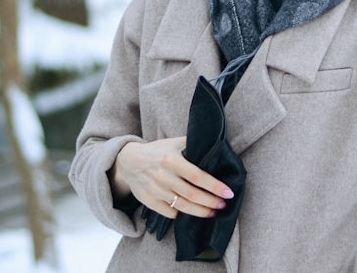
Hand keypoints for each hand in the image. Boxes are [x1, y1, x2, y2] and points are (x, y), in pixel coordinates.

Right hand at [111, 137, 234, 219]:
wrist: (128, 162)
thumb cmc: (156, 151)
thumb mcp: (172, 143)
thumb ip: (191, 143)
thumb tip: (215, 143)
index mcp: (171, 160)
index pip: (197, 175)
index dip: (214, 185)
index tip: (228, 192)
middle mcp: (163, 176)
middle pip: (192, 194)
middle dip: (210, 201)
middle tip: (223, 205)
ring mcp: (155, 190)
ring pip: (182, 206)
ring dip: (200, 212)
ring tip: (213, 213)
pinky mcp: (149, 201)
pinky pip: (169, 212)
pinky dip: (182, 214)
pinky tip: (193, 213)